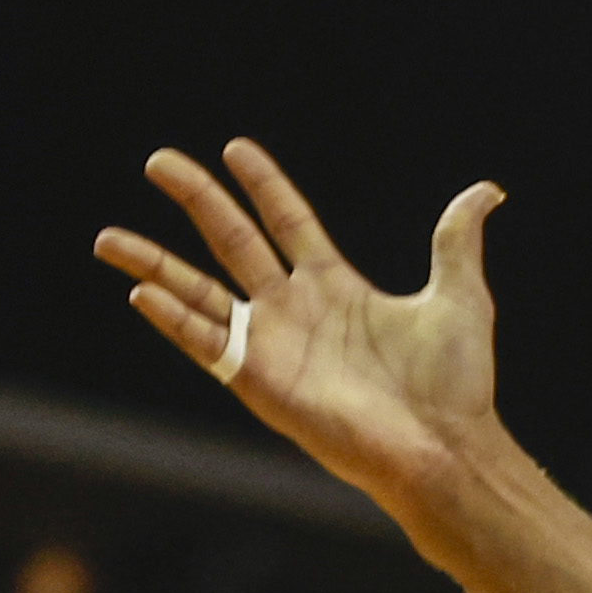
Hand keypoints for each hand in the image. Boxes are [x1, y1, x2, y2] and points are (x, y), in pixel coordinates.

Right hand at [94, 142, 509, 508]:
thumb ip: (455, 241)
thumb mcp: (458, 296)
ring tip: (105, 237)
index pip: (287, 221)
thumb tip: (486, 191)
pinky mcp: (258, 382)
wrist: (443, 445)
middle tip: (157, 161)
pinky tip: (139, 291)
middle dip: (195, 199)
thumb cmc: (454, 385)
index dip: (263, 185)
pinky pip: (205, 344)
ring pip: (197, 292)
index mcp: (334, 286)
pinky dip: (172, 319)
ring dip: (151, 264)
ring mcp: (271, 346)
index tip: (236, 148)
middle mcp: (293, 311)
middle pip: (231, 241)